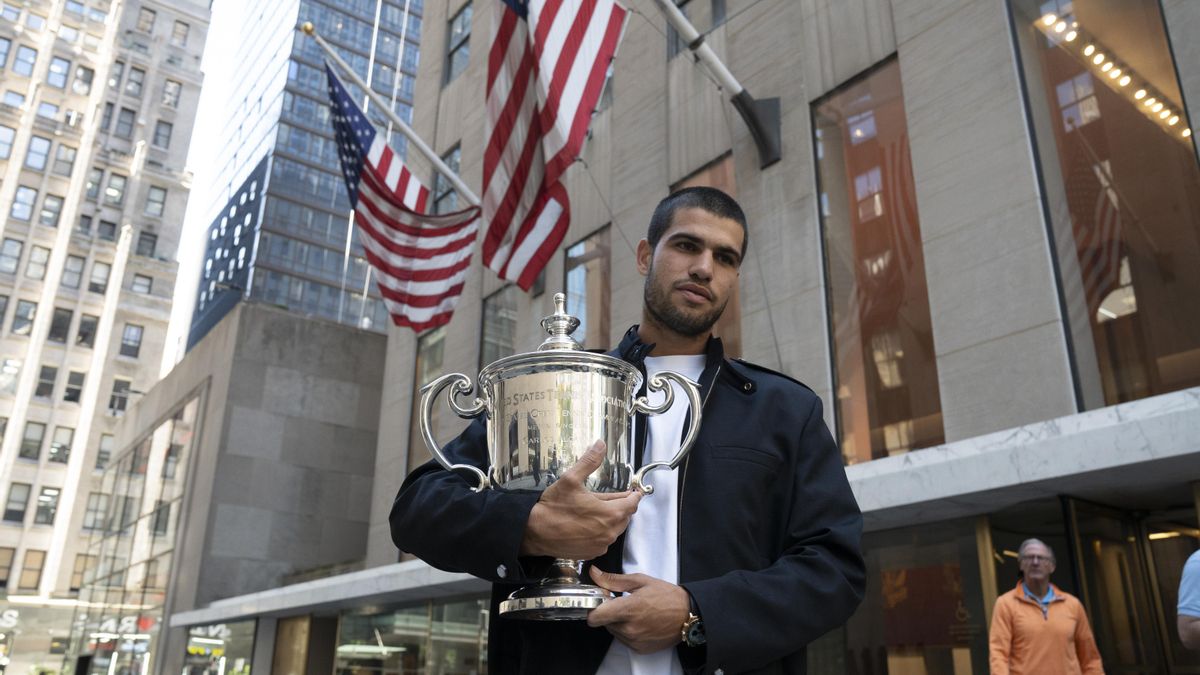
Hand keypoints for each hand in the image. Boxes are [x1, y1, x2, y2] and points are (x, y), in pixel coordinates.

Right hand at [520, 441, 641, 558]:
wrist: (534, 532)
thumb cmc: (552, 507)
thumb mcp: (571, 479)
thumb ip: (589, 461)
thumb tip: (600, 445)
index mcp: (610, 513)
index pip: (633, 503)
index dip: (634, 495)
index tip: (634, 490)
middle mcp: (609, 532)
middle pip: (625, 517)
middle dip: (622, 506)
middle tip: (612, 497)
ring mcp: (601, 544)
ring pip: (615, 529)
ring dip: (612, 519)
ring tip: (598, 509)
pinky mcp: (592, 552)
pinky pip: (604, 541)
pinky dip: (601, 532)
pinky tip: (589, 524)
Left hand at [586, 567, 690, 653]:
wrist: (688, 614)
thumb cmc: (668, 596)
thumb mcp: (640, 581)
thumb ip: (613, 580)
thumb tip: (595, 574)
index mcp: (629, 609)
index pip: (595, 617)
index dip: (593, 608)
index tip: (599, 601)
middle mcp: (629, 628)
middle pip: (604, 622)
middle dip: (609, 612)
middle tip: (622, 602)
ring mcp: (634, 641)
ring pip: (613, 631)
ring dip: (618, 622)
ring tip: (635, 612)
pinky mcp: (639, 648)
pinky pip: (624, 639)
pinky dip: (628, 631)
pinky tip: (640, 621)